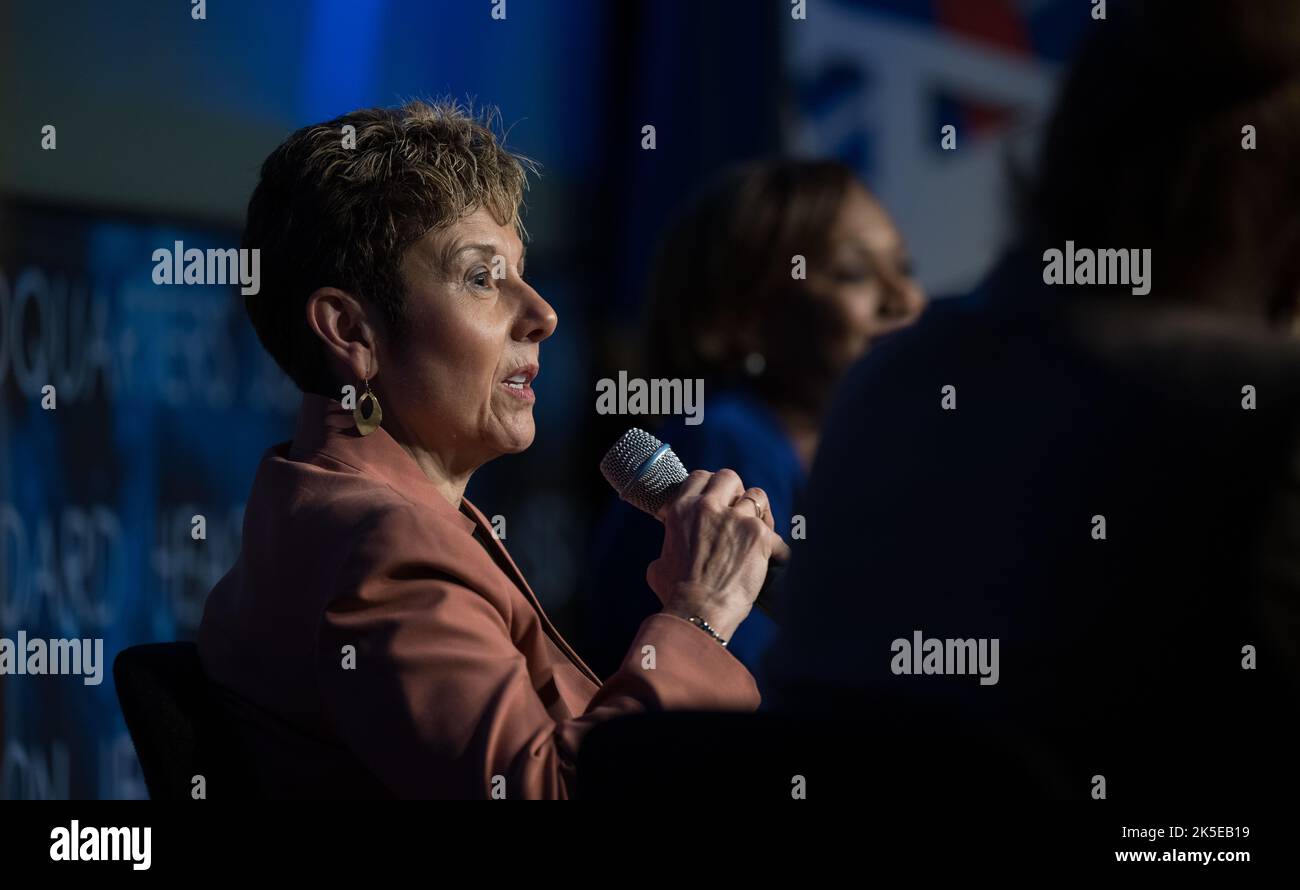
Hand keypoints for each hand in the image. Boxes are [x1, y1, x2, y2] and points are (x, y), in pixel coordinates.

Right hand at [646, 469, 789, 640]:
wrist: (699, 612)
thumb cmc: (676, 595)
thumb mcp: (659, 566)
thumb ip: (669, 548)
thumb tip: (670, 553)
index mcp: (682, 509)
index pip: (700, 477)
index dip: (710, 487)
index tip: (716, 500)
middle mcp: (708, 507)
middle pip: (729, 478)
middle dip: (735, 492)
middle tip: (737, 512)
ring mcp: (736, 519)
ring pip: (757, 497)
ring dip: (759, 513)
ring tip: (758, 531)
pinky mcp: (759, 536)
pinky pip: (776, 534)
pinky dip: (776, 549)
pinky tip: (773, 561)